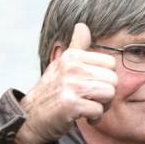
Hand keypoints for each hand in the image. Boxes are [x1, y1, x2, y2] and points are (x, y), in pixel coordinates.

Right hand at [17, 23, 117, 143]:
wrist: (31, 117)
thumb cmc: (52, 92)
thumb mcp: (62, 65)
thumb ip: (76, 47)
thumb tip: (82, 25)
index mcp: (72, 56)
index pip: (110, 63)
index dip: (106, 78)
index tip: (92, 85)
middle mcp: (71, 67)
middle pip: (113, 80)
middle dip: (106, 94)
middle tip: (90, 99)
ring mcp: (71, 85)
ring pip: (109, 94)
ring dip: (102, 106)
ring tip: (87, 107)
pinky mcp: (71, 104)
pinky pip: (99, 111)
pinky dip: (94, 118)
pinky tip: (83, 117)